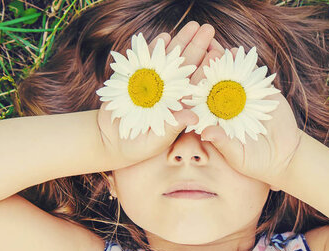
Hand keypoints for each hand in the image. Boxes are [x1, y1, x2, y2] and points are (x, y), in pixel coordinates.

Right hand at [98, 21, 220, 166]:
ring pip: (169, 59)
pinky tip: (165, 35)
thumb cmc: (138, 146)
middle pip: (186, 66)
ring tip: (193, 26)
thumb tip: (193, 117)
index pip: (197, 84)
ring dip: (180, 42)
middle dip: (198, 46)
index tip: (218, 52)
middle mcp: (169, 91)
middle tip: (209, 29)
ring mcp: (153, 83)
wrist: (110, 141)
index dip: (207, 68)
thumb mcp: (157, 139)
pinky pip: (146, 60)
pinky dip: (154, 48)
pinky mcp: (135, 78)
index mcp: (179, 105)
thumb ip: (173, 126)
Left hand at [198, 47, 303, 187]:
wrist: (284, 155)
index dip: (190, 89)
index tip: (183, 78)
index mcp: (212, 119)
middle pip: (209, 83)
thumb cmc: (255, 162)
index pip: (197, 102)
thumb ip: (223, 143)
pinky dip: (242, 62)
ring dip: (219, 60)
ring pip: (227, 75)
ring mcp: (239, 95)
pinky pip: (248, 73)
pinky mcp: (257, 90)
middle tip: (194, 51)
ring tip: (212, 44)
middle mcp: (222, 105)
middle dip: (202, 67)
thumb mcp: (238, 155)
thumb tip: (206, 134)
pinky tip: (235, 51)